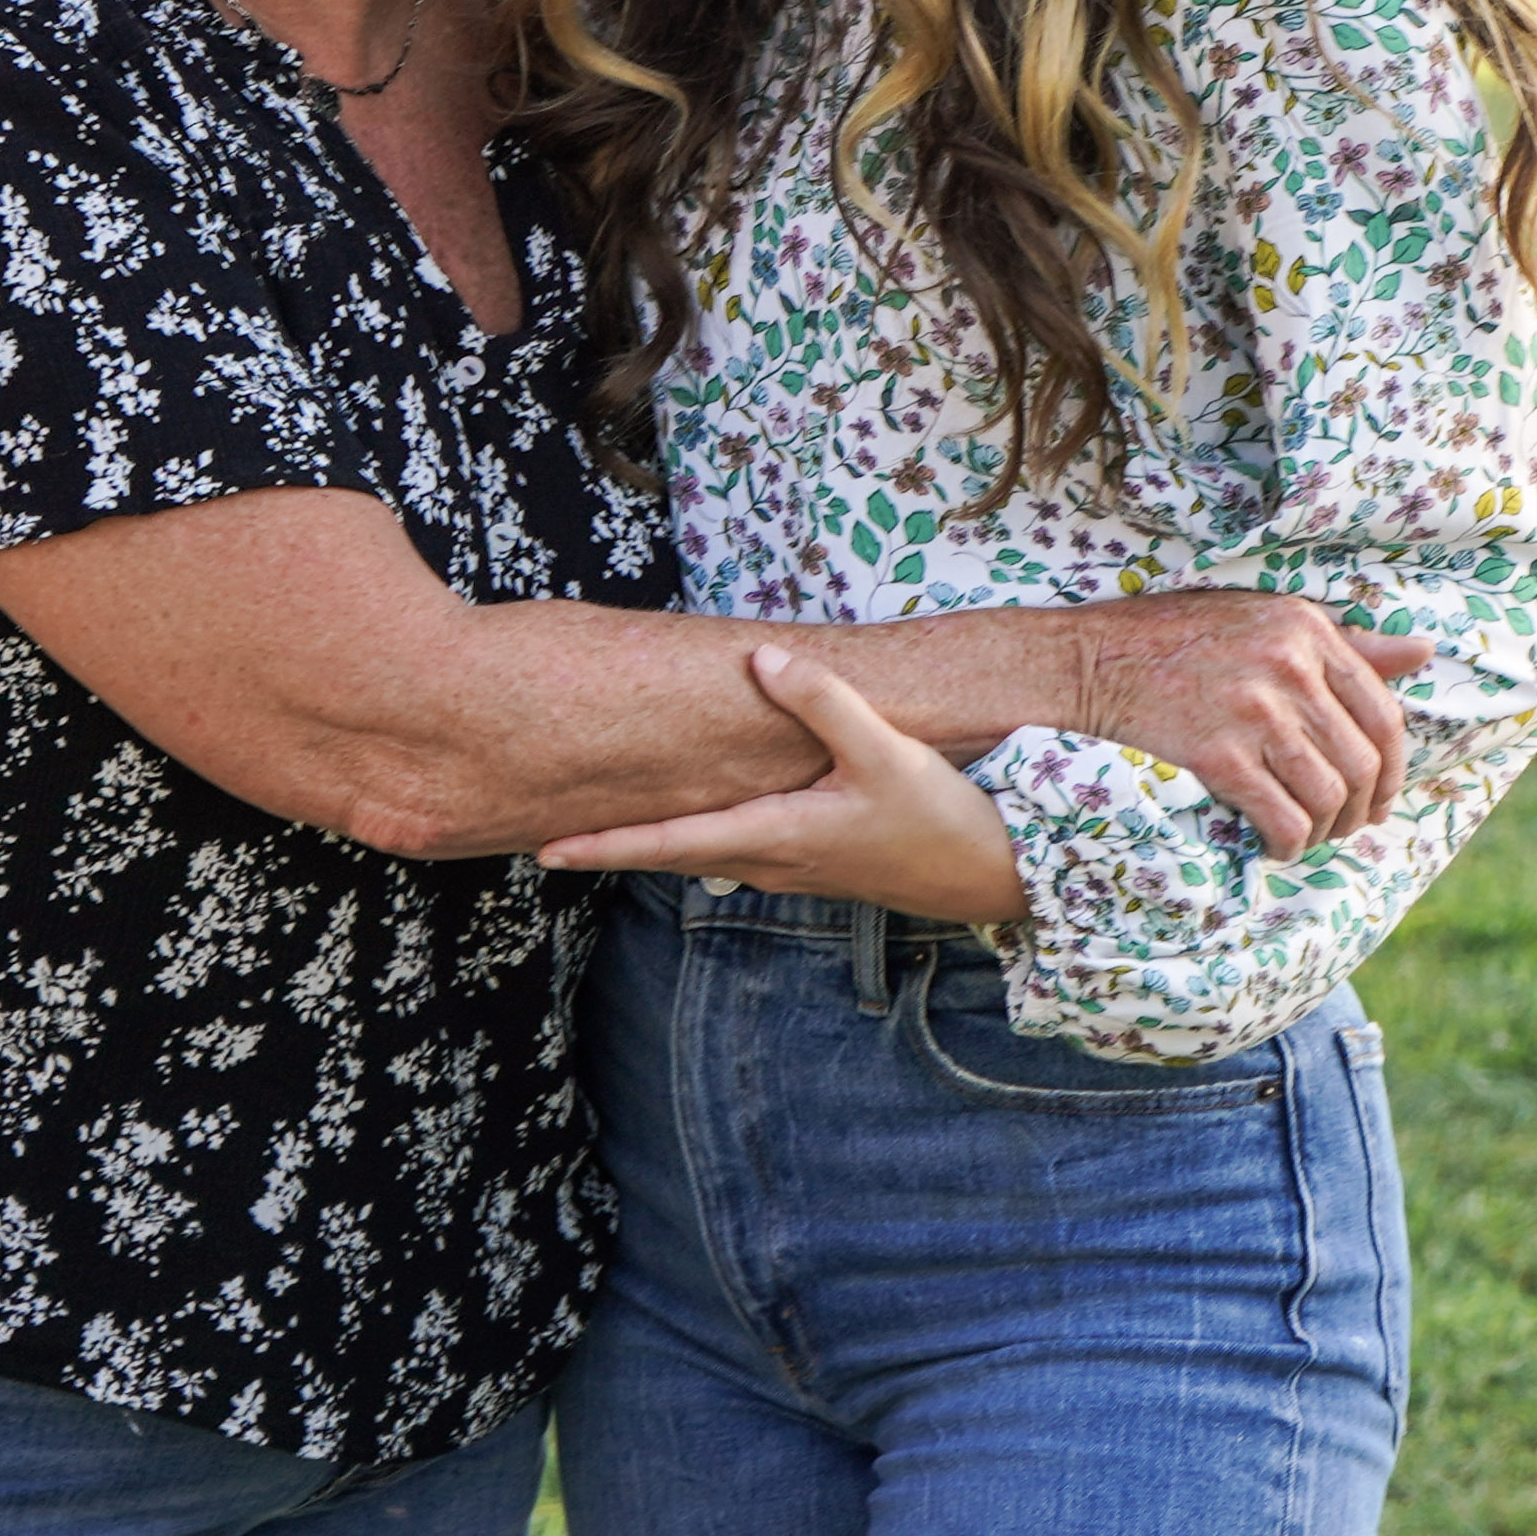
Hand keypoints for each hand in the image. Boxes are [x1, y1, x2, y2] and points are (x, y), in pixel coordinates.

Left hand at [542, 650, 1022, 925]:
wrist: (991, 875)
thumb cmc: (938, 817)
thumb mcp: (884, 751)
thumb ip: (822, 701)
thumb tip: (761, 661)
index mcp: (774, 837)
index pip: (668, 845)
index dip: (604, 846)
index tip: (546, 849)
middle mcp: (770, 862)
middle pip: (671, 855)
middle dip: (610, 849)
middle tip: (545, 839)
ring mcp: (791, 869)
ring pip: (702, 854)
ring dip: (651, 843)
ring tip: (600, 825)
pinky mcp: (812, 864)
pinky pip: (733, 851)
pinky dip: (694, 838)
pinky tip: (691, 816)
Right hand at [1067, 593, 1424, 857]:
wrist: (1087, 664)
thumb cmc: (1177, 641)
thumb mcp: (1265, 620)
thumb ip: (1344, 642)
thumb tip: (1422, 652)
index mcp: (1306, 628)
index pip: (1383, 713)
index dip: (1392, 769)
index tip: (1379, 797)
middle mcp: (1288, 665)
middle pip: (1361, 763)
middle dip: (1360, 810)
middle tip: (1342, 827)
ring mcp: (1254, 710)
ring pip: (1328, 797)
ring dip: (1324, 831)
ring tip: (1304, 835)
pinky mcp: (1218, 754)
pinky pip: (1284, 819)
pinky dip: (1288, 843)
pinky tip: (1273, 843)